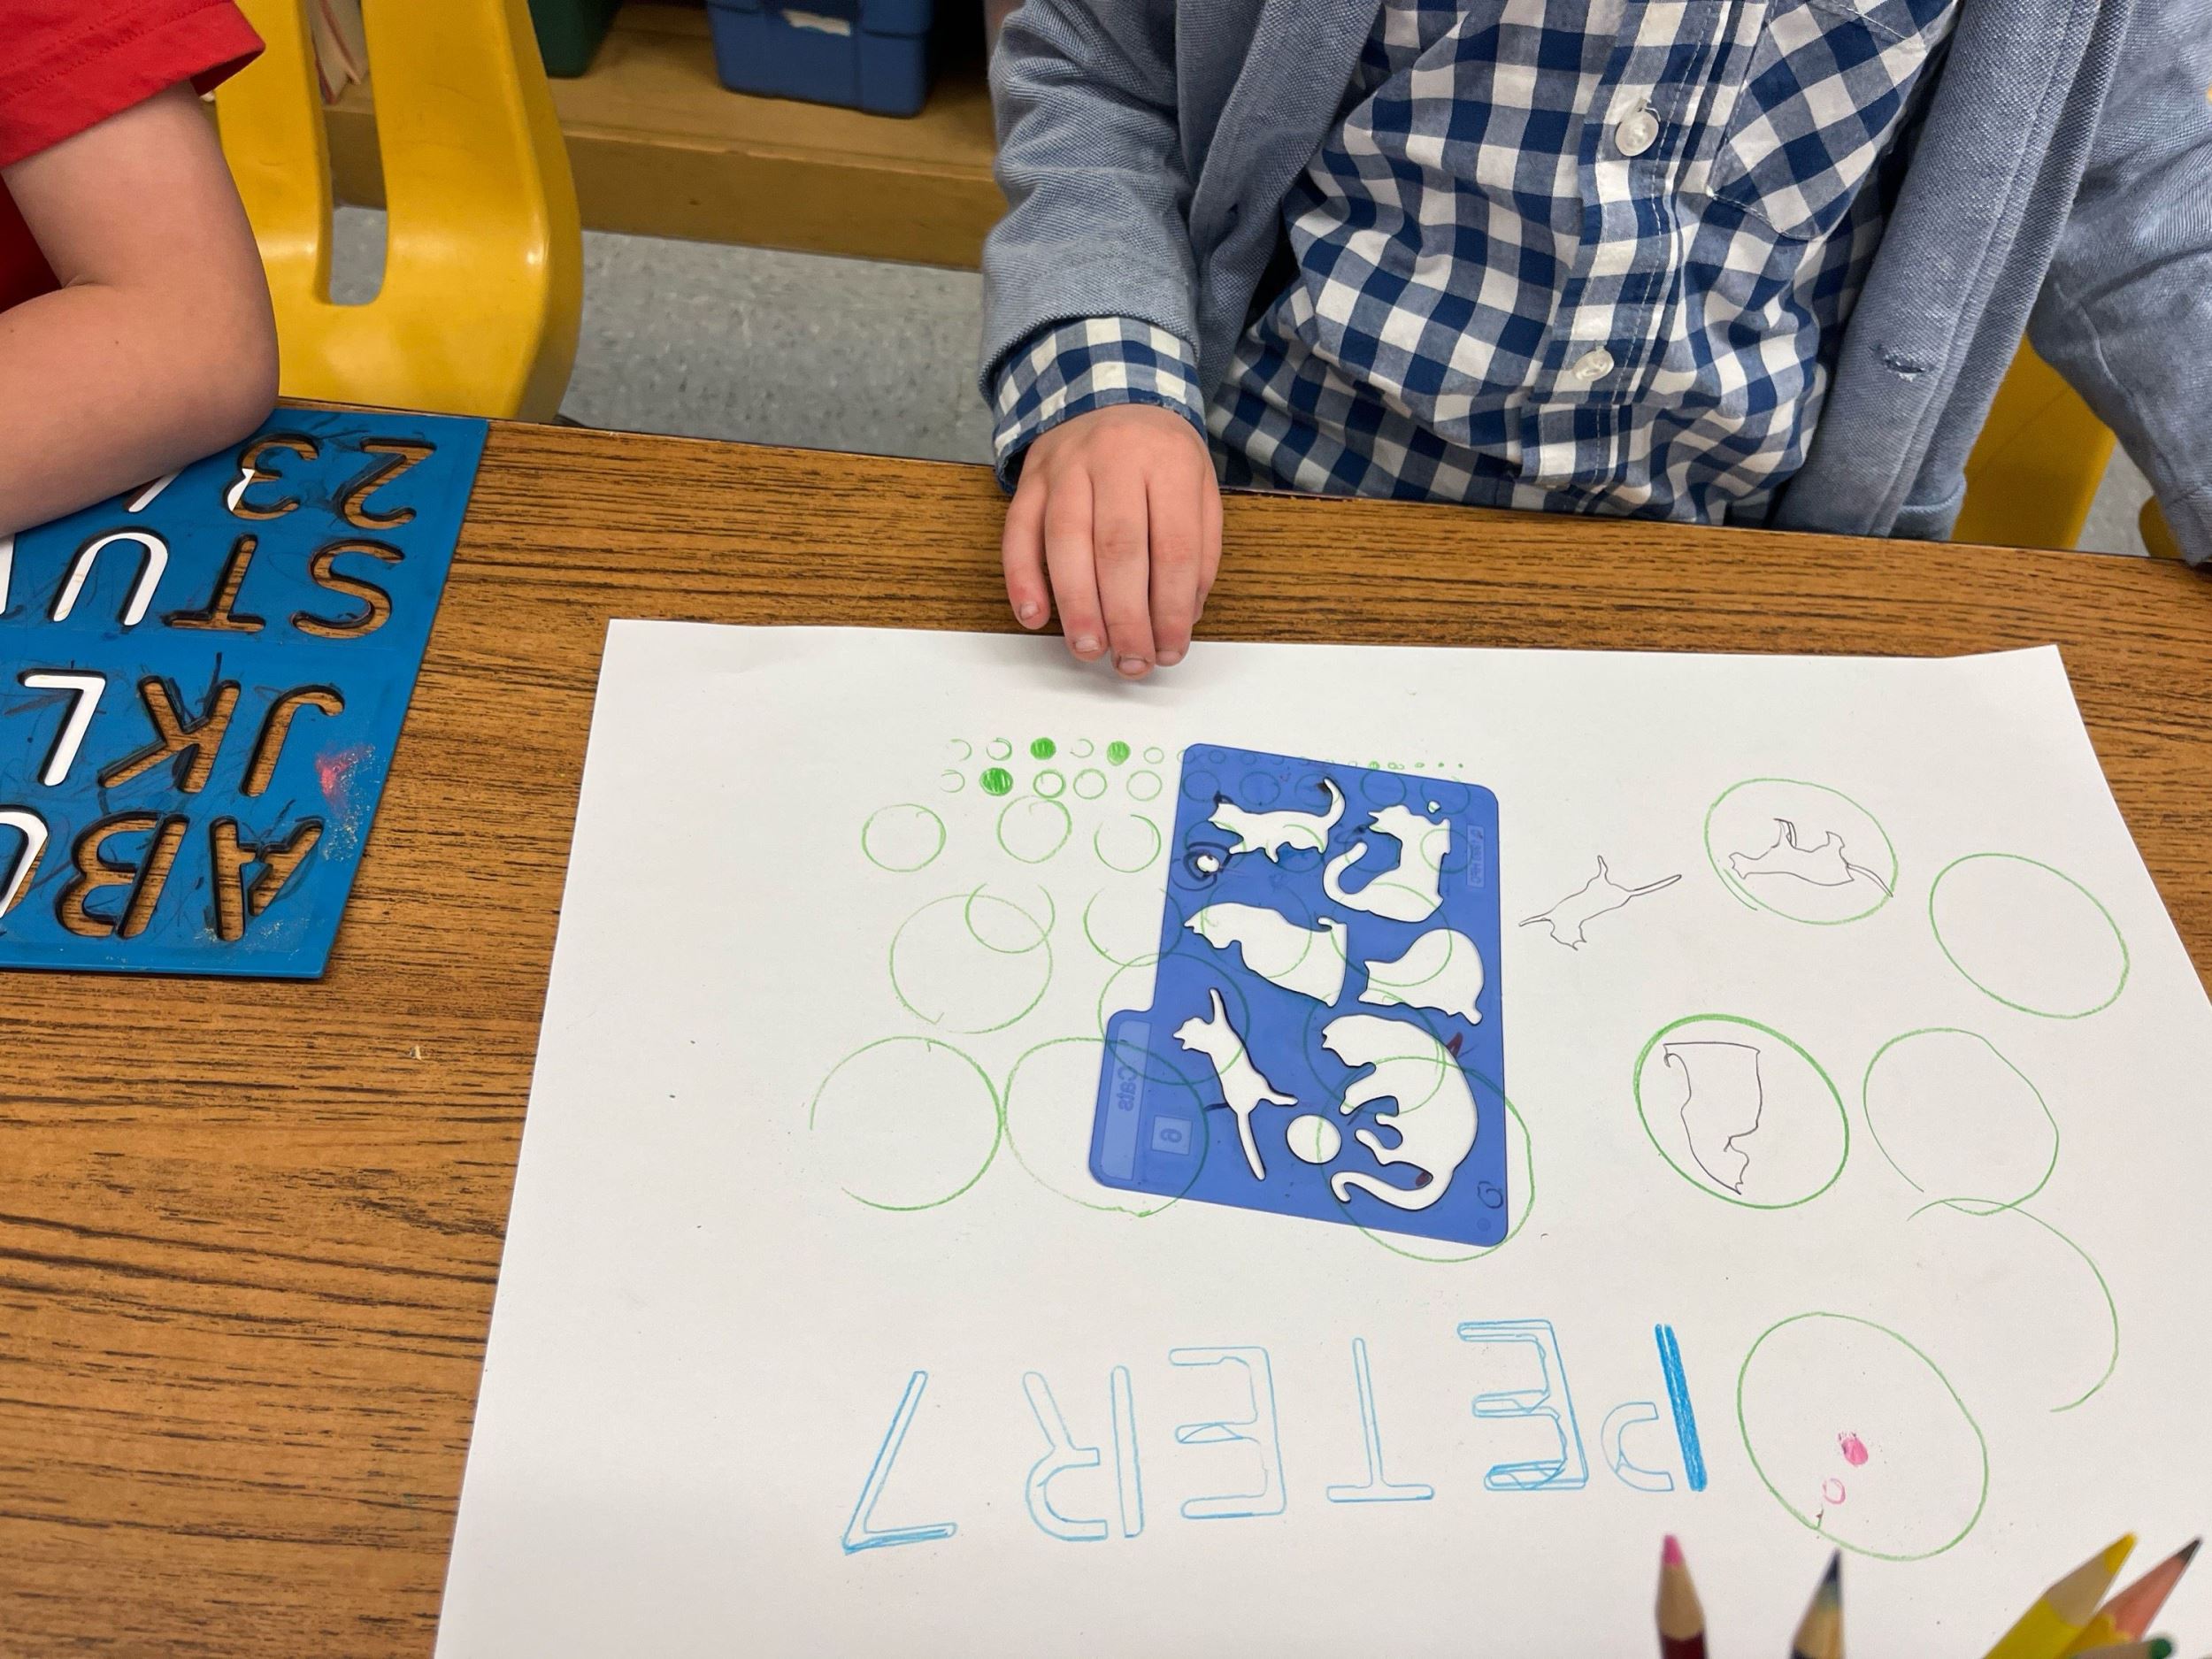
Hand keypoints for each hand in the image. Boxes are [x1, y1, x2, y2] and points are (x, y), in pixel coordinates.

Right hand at [1001, 403, 1222, 676]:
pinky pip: (1017, 531)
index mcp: (1168, 462)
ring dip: (1076, 605)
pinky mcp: (1030, 478)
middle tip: (1130, 662)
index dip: (1171, 608)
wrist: (1110, 385)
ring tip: (1089, 650)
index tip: (1170, 650)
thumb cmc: (1160, 454)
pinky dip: (1022, 578)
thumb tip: (1179, 619)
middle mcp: (1115, 459)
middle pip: (1118, 548)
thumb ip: (1199, 552)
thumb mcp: (1201, 487)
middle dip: (1125, 616)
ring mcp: (1066, 466)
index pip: (1174, 547)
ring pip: (1065, 542)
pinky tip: (1034, 617)